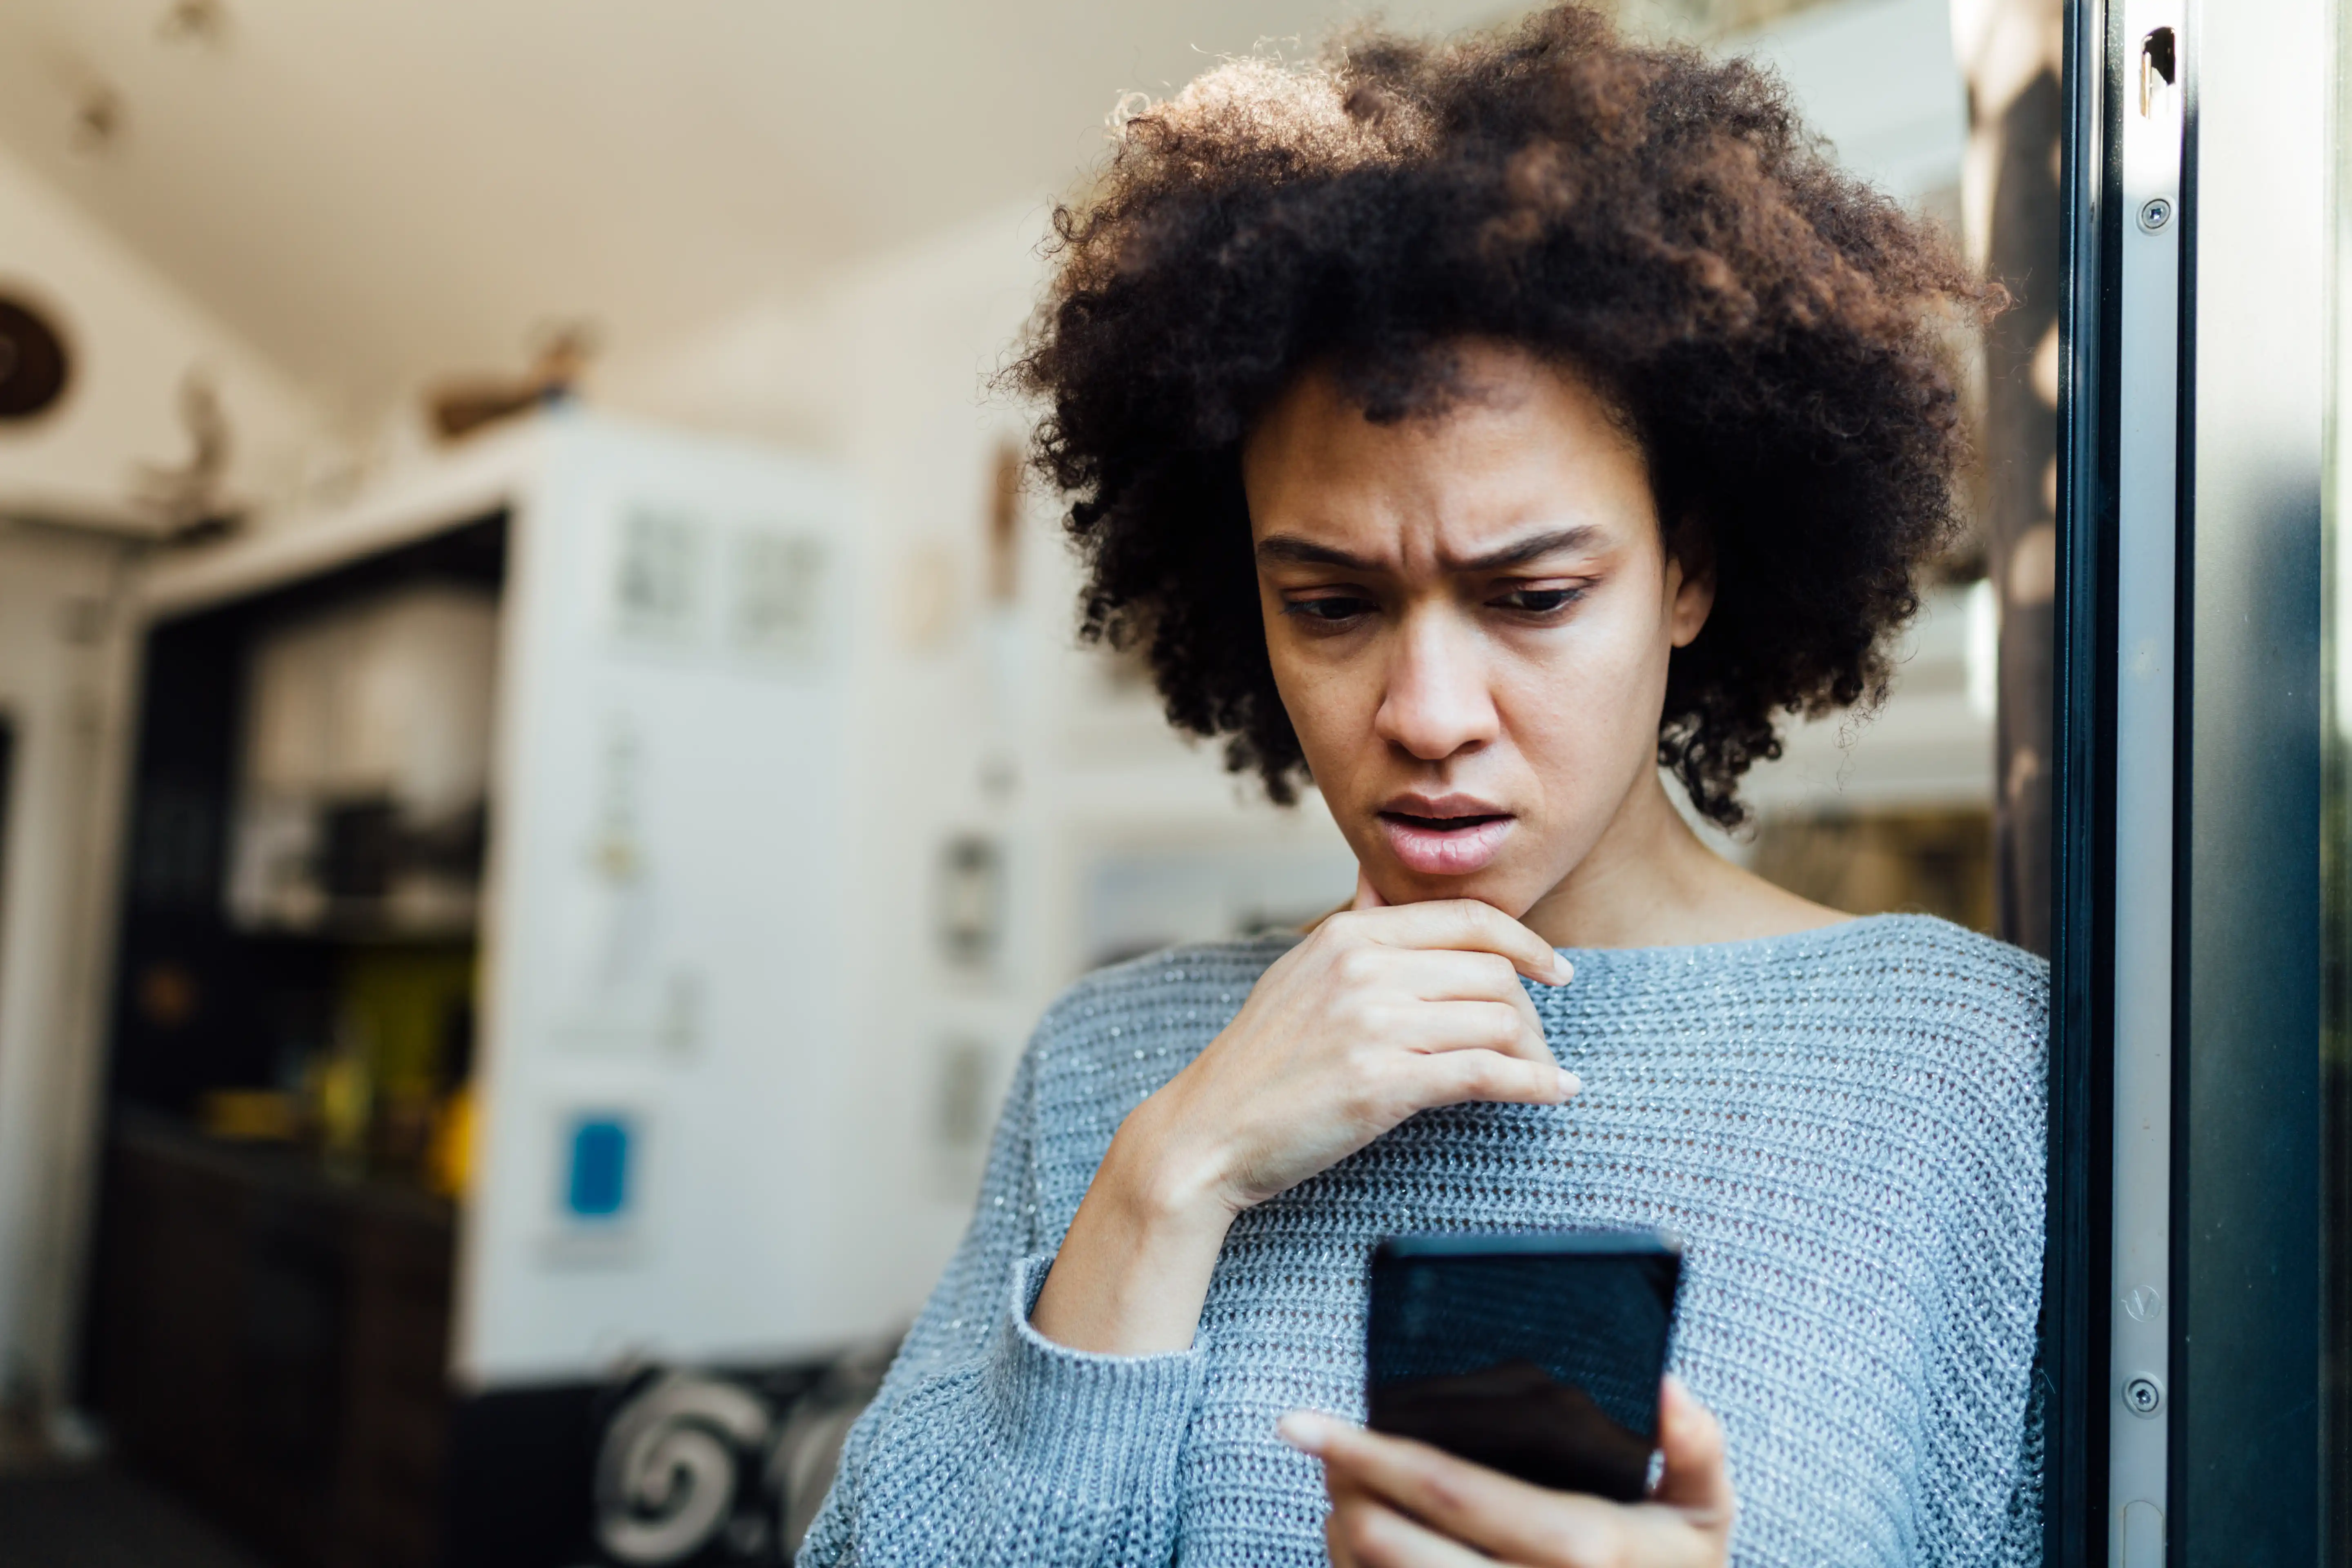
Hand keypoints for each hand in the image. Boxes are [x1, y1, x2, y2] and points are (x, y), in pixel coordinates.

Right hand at [1145, 874, 1576, 1210]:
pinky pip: (1489, 1073)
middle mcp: (1364, 968)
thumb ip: (1351, 933)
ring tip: (1541, 1072)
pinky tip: (1556, 1090)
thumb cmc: (1260, 1063)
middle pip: (1492, 970)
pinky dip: (1536, 1082)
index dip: (1526, 942)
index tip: (1556, 970)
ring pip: (1499, 1019)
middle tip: (1534, 1043)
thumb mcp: (1297, 974)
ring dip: (1536, 1051)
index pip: (1467, 918)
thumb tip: (1379, 887)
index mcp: (1349, 934)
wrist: (1209, 1130)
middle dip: (1530, 1009)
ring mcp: (1374, 1024)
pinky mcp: (1384, 1083)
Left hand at [1282, 1377, 1734, 1567]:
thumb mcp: (1705, 1518)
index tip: (1302, 1420)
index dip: (1365, 1450)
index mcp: (1580, 1550)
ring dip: (1341, 1532)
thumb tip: (1666, 1385)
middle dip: (1339, 1487)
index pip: (1446, 1489)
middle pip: (1386, 1543)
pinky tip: (1358, 1540)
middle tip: (1321, 1444)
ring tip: (1341, 1490)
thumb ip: (1695, 1450)